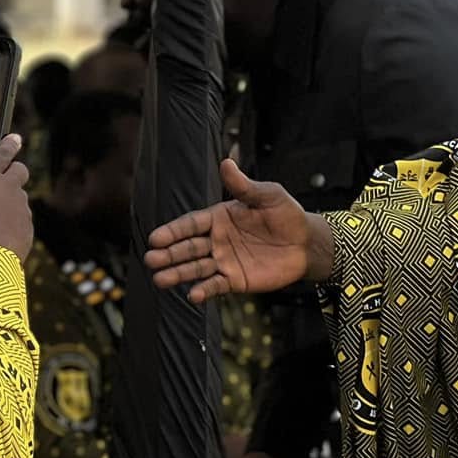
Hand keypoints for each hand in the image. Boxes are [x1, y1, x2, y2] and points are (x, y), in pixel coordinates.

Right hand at [0, 134, 32, 261]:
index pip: (2, 152)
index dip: (9, 144)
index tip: (15, 139)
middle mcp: (8, 187)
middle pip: (20, 170)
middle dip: (14, 174)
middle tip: (4, 185)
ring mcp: (21, 206)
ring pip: (20, 198)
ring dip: (11, 204)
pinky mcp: (28, 224)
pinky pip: (22, 219)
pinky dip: (14, 224)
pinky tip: (1, 236)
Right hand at [146, 158, 329, 303]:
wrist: (306, 244)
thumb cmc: (286, 215)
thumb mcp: (268, 195)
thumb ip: (244, 186)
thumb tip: (226, 162)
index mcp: (219, 217)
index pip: (191, 224)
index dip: (173, 231)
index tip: (155, 238)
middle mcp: (216, 240)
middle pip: (188, 247)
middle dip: (168, 254)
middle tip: (151, 259)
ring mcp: (224, 261)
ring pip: (196, 268)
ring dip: (178, 274)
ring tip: (160, 279)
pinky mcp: (235, 280)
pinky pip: (216, 286)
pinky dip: (204, 291)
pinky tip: (193, 295)